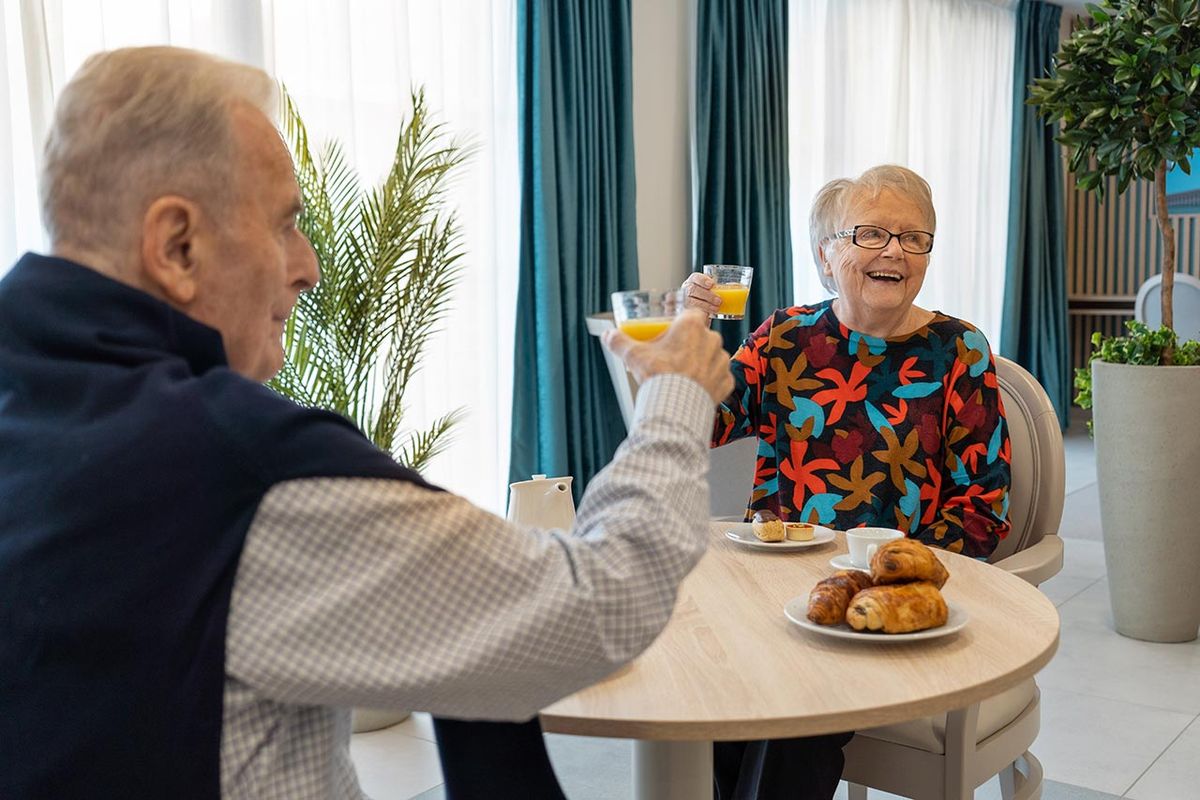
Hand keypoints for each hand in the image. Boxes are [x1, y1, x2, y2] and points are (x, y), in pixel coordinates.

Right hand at [603, 310, 732, 402]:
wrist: (675, 408)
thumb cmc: (658, 376)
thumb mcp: (633, 356)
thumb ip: (619, 342)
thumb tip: (607, 335)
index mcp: (692, 325)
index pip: (693, 313)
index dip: (684, 323)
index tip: (675, 332)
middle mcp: (712, 339)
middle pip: (701, 336)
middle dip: (690, 344)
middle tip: (674, 357)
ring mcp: (721, 361)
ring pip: (712, 356)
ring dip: (701, 363)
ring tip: (684, 375)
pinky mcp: (726, 381)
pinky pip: (720, 377)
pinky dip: (710, 382)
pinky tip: (696, 388)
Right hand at [681, 272, 721, 315]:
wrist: (697, 315)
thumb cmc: (706, 299)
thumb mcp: (712, 291)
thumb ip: (721, 288)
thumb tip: (737, 286)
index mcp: (693, 282)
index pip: (695, 277)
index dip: (703, 280)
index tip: (712, 284)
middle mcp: (686, 290)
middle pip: (693, 289)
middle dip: (707, 295)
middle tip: (719, 300)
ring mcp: (683, 301)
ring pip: (691, 301)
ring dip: (705, 305)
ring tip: (716, 308)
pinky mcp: (684, 312)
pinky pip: (689, 312)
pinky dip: (700, 313)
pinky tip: (708, 315)